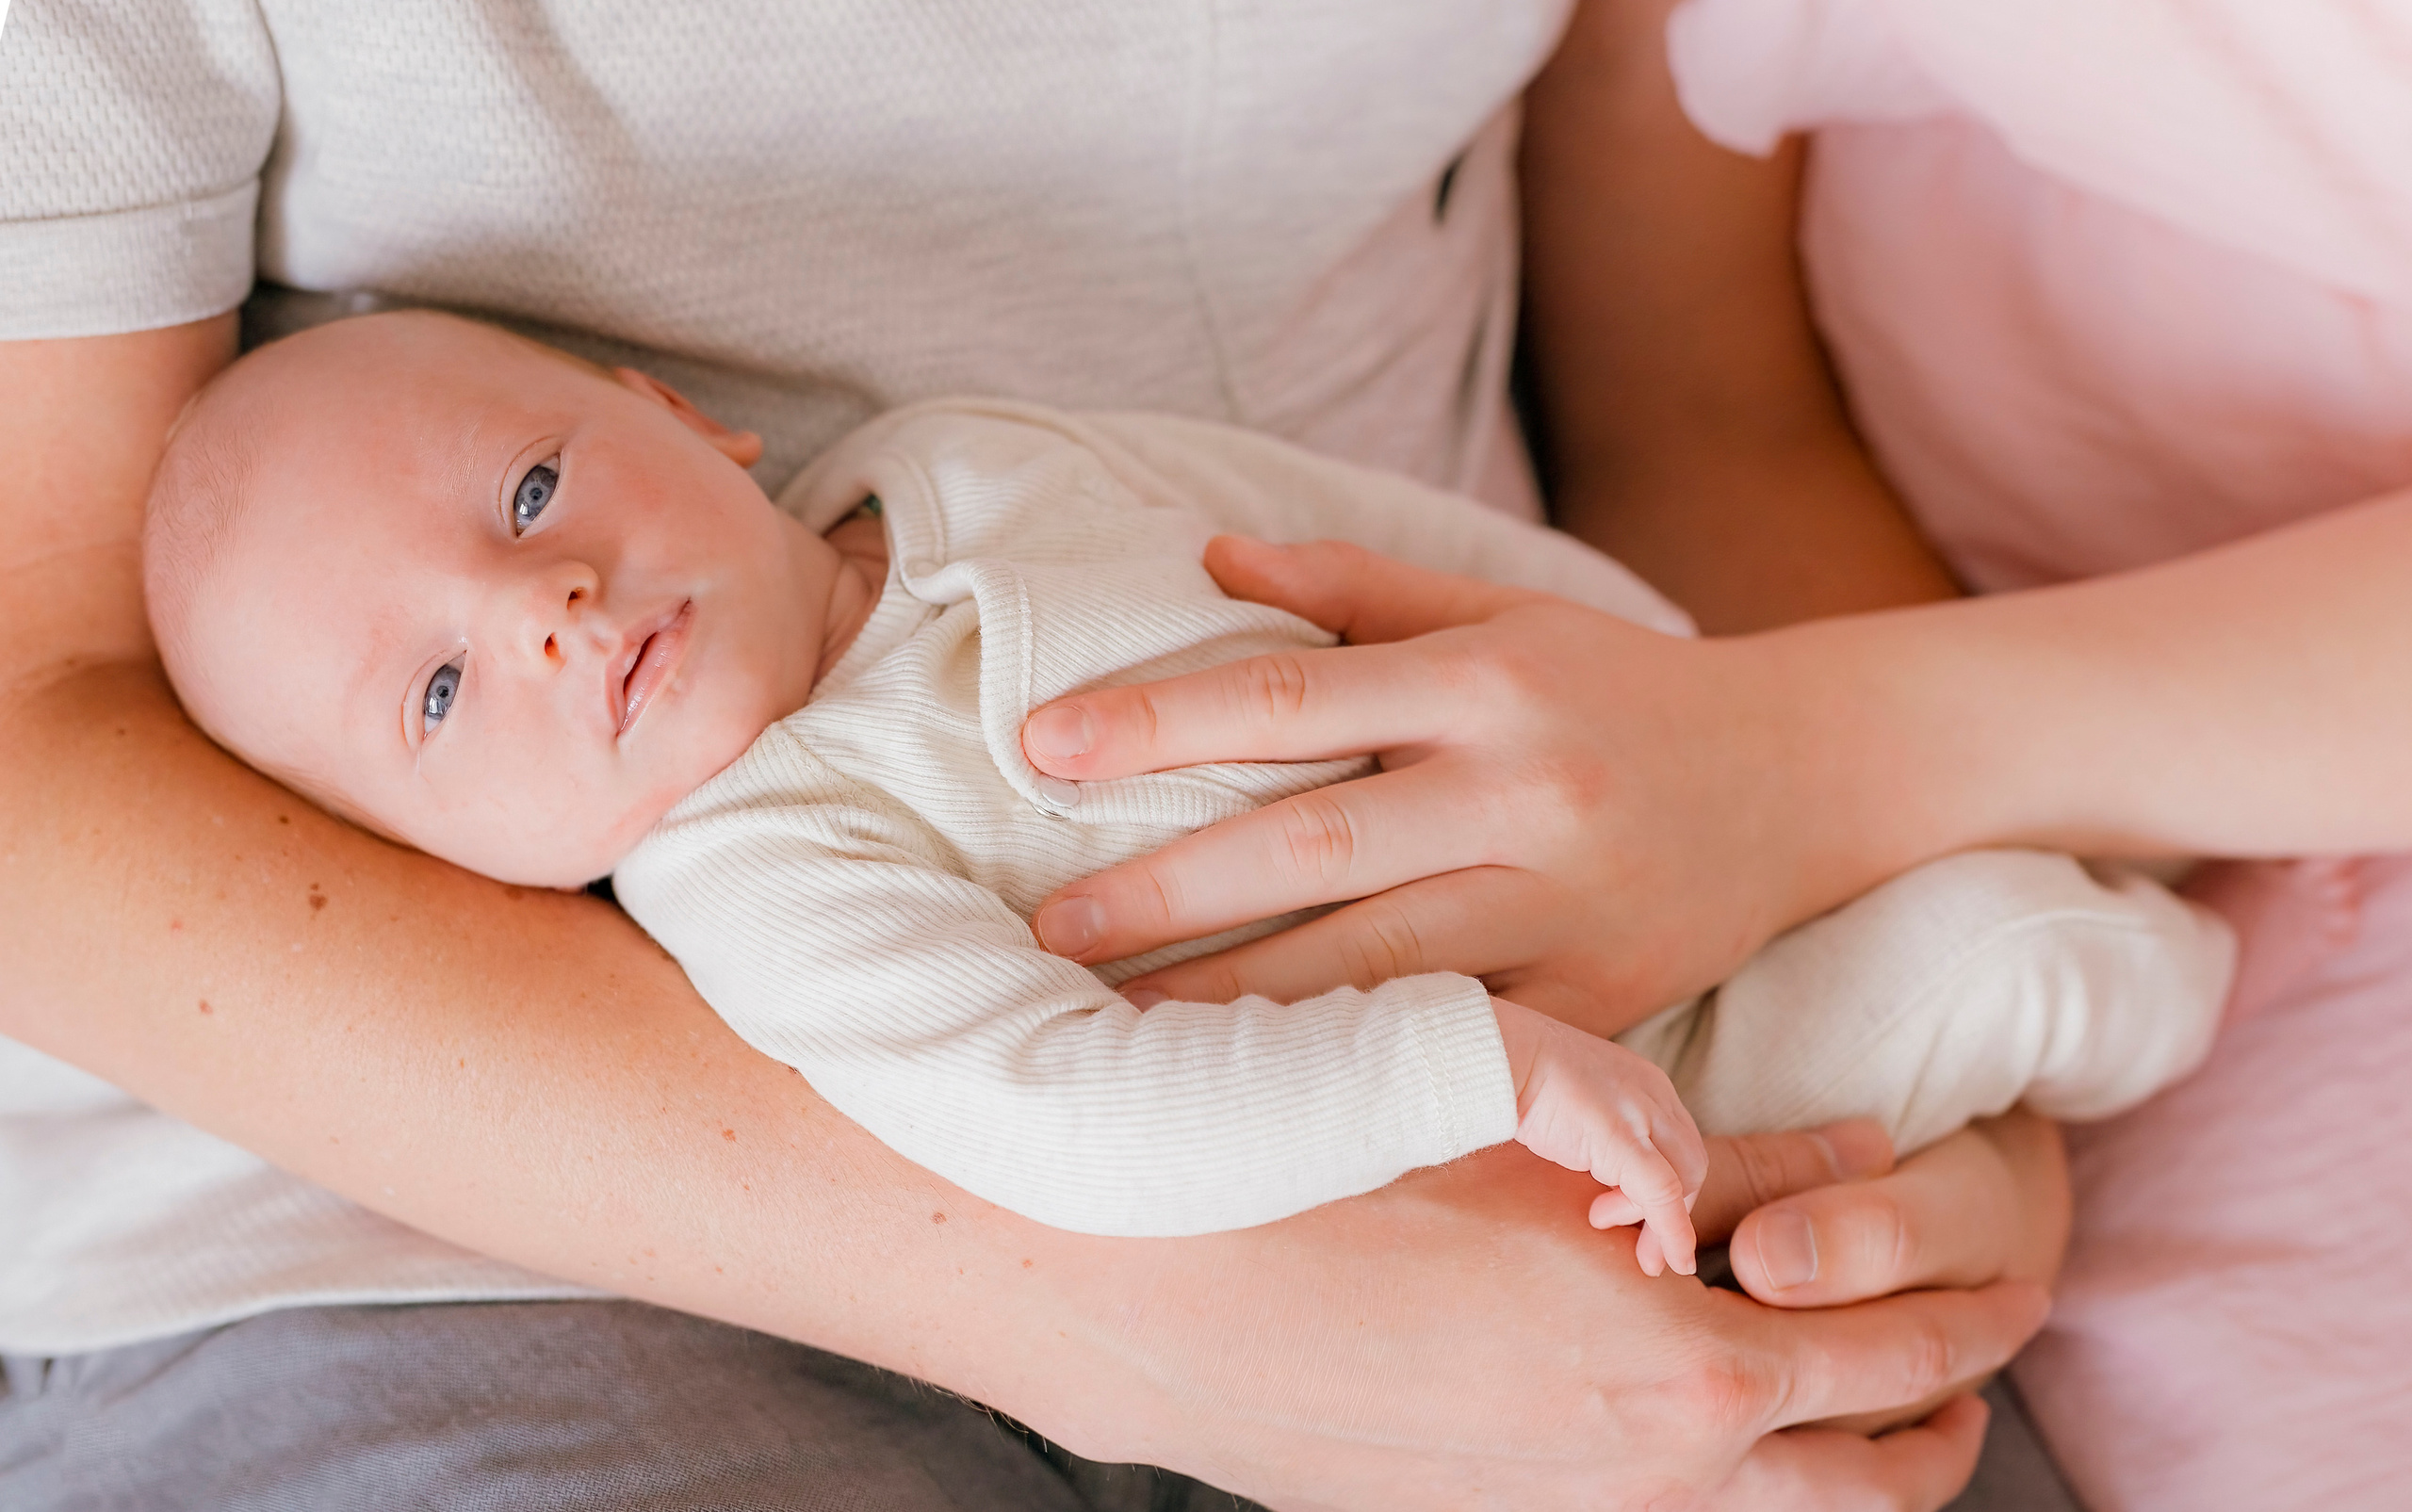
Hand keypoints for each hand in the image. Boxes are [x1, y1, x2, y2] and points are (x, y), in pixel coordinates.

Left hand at [1022, 536, 1870, 1034]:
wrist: (1811, 774)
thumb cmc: (1623, 686)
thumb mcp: (1507, 608)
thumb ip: (1357, 589)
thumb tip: (1207, 556)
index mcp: (1488, 676)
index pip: (1293, 698)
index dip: (1159, 723)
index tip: (1042, 747)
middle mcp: (1524, 790)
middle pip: (1314, 848)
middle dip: (1166, 892)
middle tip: (1045, 927)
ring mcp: (1569, 906)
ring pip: (1378, 967)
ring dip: (1238, 1004)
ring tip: (1118, 1025)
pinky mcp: (1605, 1000)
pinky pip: (1466, 1043)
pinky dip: (1363, 1068)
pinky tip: (1271, 1089)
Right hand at [1098, 1117, 2053, 1510]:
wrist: (1131, 1295)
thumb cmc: (1311, 1167)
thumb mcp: (1509, 1110)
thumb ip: (1680, 1133)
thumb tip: (1827, 1143)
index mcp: (1673, 1362)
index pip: (1894, 1336)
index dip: (1972, 1279)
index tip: (2010, 1235)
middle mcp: (1645, 1467)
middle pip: (1878, 1457)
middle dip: (1955, 1382)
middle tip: (1996, 1314)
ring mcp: (1567, 1509)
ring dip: (1874, 1451)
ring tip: (1910, 1395)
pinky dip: (1761, 1472)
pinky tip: (1734, 1410)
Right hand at [1495, 996, 1705, 1274]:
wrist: (1496, 1054)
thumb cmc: (1516, 1075)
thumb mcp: (1571, 1102)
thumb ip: (1593, 1130)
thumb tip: (1586, 1161)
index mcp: (1644, 1082)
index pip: (1676, 1144)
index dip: (1668, 1189)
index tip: (1642, 1223)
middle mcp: (1654, 1094)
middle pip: (1690, 1164)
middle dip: (1674, 1214)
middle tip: (1649, 1255)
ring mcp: (1642, 1114)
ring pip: (1682, 1181)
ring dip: (1656, 1222)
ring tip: (1600, 1220)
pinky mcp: (1622, 1140)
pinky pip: (1663, 1194)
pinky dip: (1673, 1232)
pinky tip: (1672, 1261)